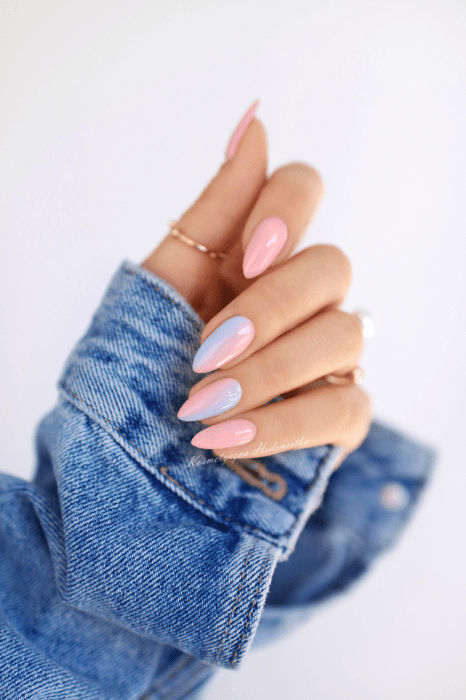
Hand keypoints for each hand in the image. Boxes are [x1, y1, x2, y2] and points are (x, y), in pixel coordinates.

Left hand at [142, 102, 371, 461]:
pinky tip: (226, 440)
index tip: (243, 258)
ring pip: (346, 333)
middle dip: (269, 308)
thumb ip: (215, 209)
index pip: (302, 188)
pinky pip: (348, 408)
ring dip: (270, 370)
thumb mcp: (165, 282)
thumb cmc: (142, 361)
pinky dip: (282, 424)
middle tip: (206, 352)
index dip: (285, 210)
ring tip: (203, 405)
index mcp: (255, 254)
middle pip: (331, 264)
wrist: (127, 452)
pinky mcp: (338, 415)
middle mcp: (301, 297)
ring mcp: (326, 356)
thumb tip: (254, 118)